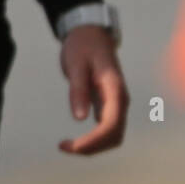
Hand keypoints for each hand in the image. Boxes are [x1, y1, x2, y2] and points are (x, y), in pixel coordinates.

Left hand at [58, 25, 129, 154]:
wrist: (93, 36)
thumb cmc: (83, 47)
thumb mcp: (76, 65)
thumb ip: (78, 90)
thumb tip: (80, 119)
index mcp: (115, 89)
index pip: (111, 124)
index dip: (93, 140)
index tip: (69, 146)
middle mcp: (121, 100)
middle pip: (115, 136)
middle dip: (92, 147)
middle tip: (63, 146)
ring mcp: (117, 105)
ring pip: (114, 137)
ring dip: (94, 147)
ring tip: (67, 145)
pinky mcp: (110, 107)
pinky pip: (108, 131)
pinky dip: (94, 141)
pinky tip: (75, 139)